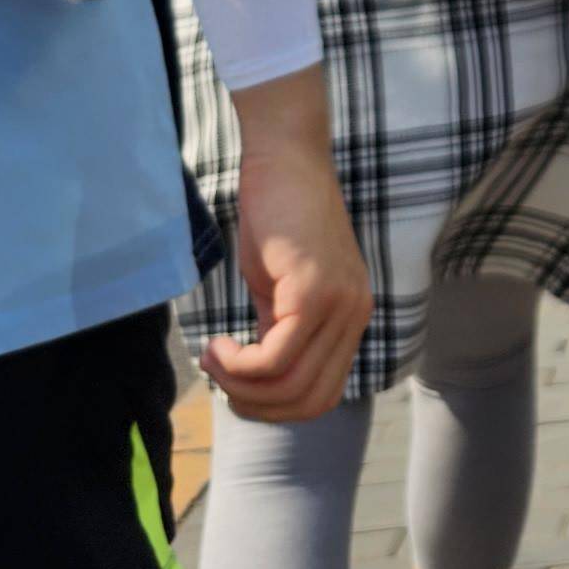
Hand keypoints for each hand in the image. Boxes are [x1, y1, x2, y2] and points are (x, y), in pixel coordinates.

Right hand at [205, 67, 369, 421]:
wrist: (282, 160)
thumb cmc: (276, 219)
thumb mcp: (280, 291)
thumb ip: (280, 334)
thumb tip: (256, 384)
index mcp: (349, 319)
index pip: (321, 397)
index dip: (273, 408)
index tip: (234, 384)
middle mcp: (355, 316)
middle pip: (310, 402)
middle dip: (255, 406)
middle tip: (219, 378)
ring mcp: (339, 305)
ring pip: (291, 386)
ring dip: (240, 386)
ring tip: (213, 359)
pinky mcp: (315, 290)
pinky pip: (275, 358)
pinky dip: (238, 365)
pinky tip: (216, 345)